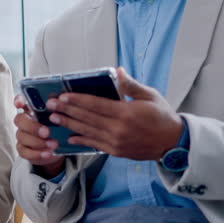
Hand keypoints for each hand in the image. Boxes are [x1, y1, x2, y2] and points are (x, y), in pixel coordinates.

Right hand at [14, 95, 65, 176]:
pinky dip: (36, 153)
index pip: (20, 101)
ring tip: (53, 145)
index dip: (18, 101)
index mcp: (32, 110)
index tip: (21, 104)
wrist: (56, 149)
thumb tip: (62, 104)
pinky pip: (25, 151)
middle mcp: (24, 121)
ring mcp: (22, 136)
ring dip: (38, 142)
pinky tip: (47, 154)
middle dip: (33, 127)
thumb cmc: (57, 129)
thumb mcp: (59, 119)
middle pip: (20, 120)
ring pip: (23, 137)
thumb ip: (58, 111)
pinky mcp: (22, 149)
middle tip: (46, 132)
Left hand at [47, 67, 182, 160]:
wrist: (173, 143)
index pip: (96, 105)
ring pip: (87, 132)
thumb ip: (130, 85)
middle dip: (67, 111)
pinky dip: (81, 140)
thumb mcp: (150, 96)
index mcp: (126, 113)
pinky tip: (69, 137)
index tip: (62, 96)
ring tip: (54, 119)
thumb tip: (117, 71)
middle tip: (50, 105)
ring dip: (69, 125)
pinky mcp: (116, 151)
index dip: (77, 100)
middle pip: (87, 118)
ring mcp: (116, 142)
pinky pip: (94, 145)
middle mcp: (118, 129)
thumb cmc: (162, 116)